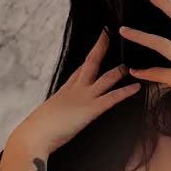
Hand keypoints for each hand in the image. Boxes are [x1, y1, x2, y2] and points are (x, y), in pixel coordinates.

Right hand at [9, 30, 139, 156]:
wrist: (33, 137)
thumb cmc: (37, 132)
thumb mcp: (46, 118)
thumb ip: (55, 115)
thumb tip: (54, 121)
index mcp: (63, 92)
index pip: (79, 70)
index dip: (89, 59)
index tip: (97, 47)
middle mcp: (74, 90)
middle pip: (90, 63)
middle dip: (101, 47)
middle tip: (109, 34)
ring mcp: (83, 98)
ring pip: (106, 78)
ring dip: (120, 70)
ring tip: (132, 63)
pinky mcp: (90, 110)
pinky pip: (111, 98)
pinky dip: (125, 92)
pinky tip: (136, 87)